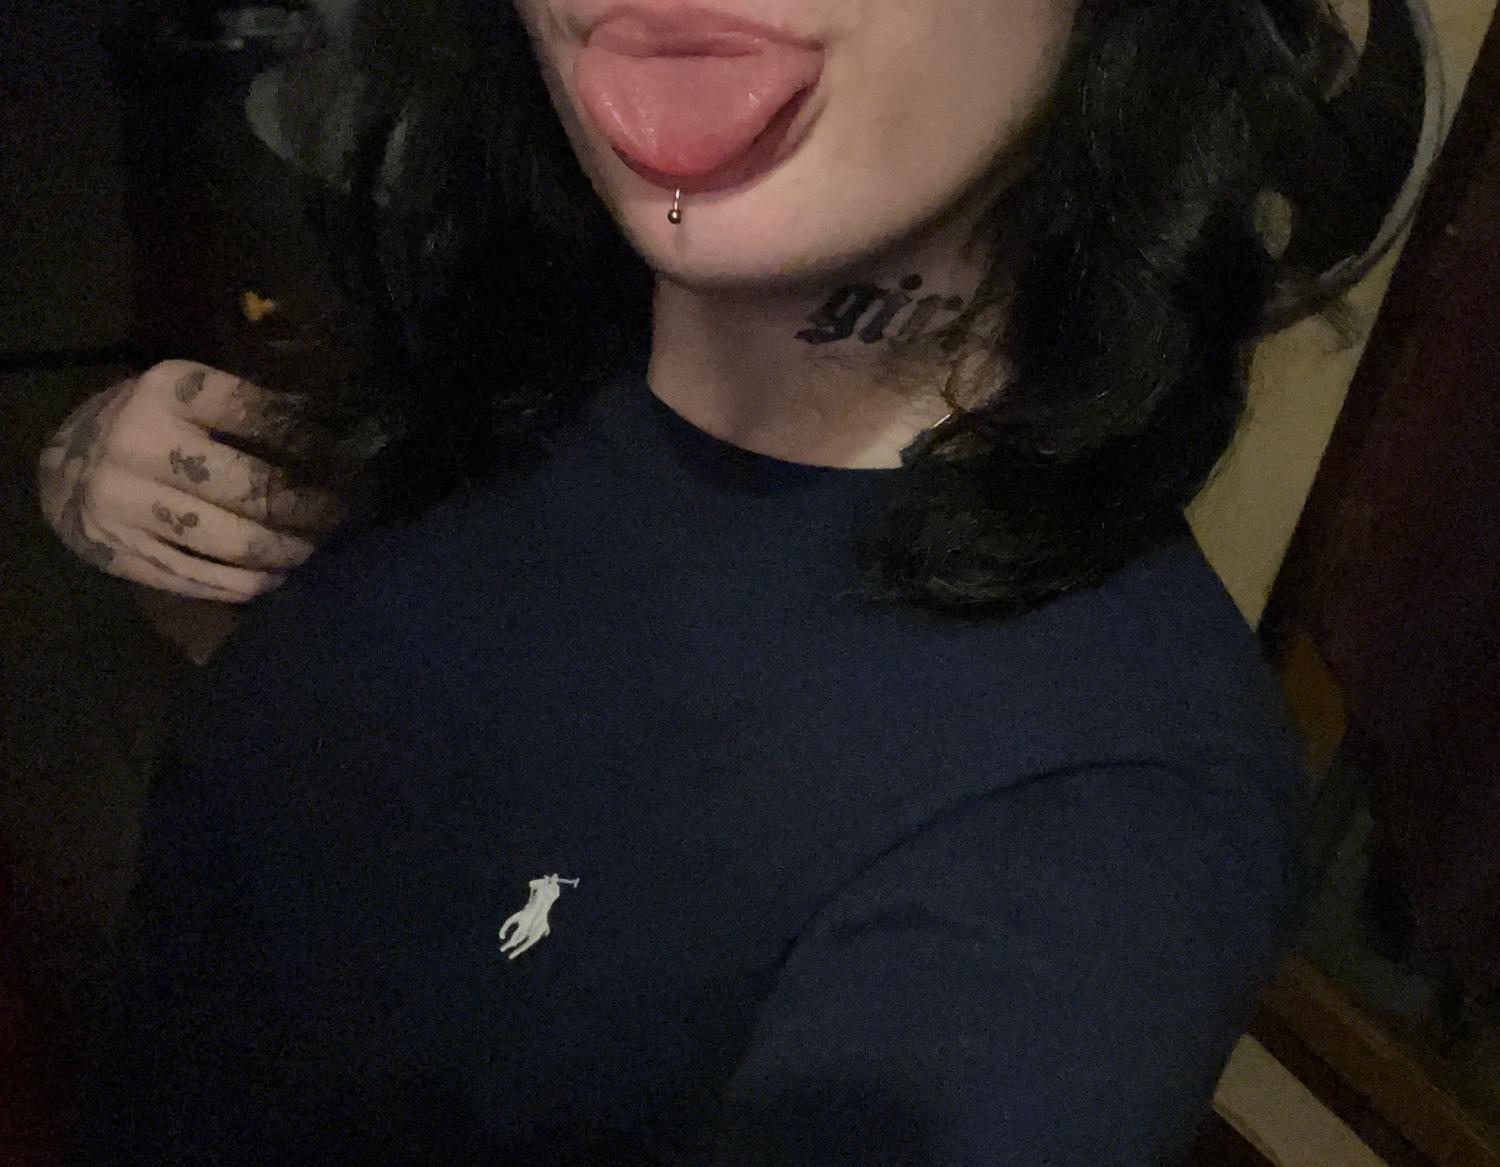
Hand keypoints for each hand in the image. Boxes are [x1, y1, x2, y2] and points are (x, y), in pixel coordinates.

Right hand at [36, 361, 345, 602]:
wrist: (59, 469)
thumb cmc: (147, 425)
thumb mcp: (185, 396)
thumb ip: (245, 408)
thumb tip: (327, 423)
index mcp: (163, 392)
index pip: (252, 412)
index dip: (308, 438)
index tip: (343, 457)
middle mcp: (139, 445)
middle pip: (249, 487)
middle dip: (307, 506)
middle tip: (340, 513)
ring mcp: (127, 505)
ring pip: (234, 541)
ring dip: (289, 550)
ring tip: (317, 546)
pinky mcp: (124, 555)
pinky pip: (205, 580)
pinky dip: (253, 582)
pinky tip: (280, 574)